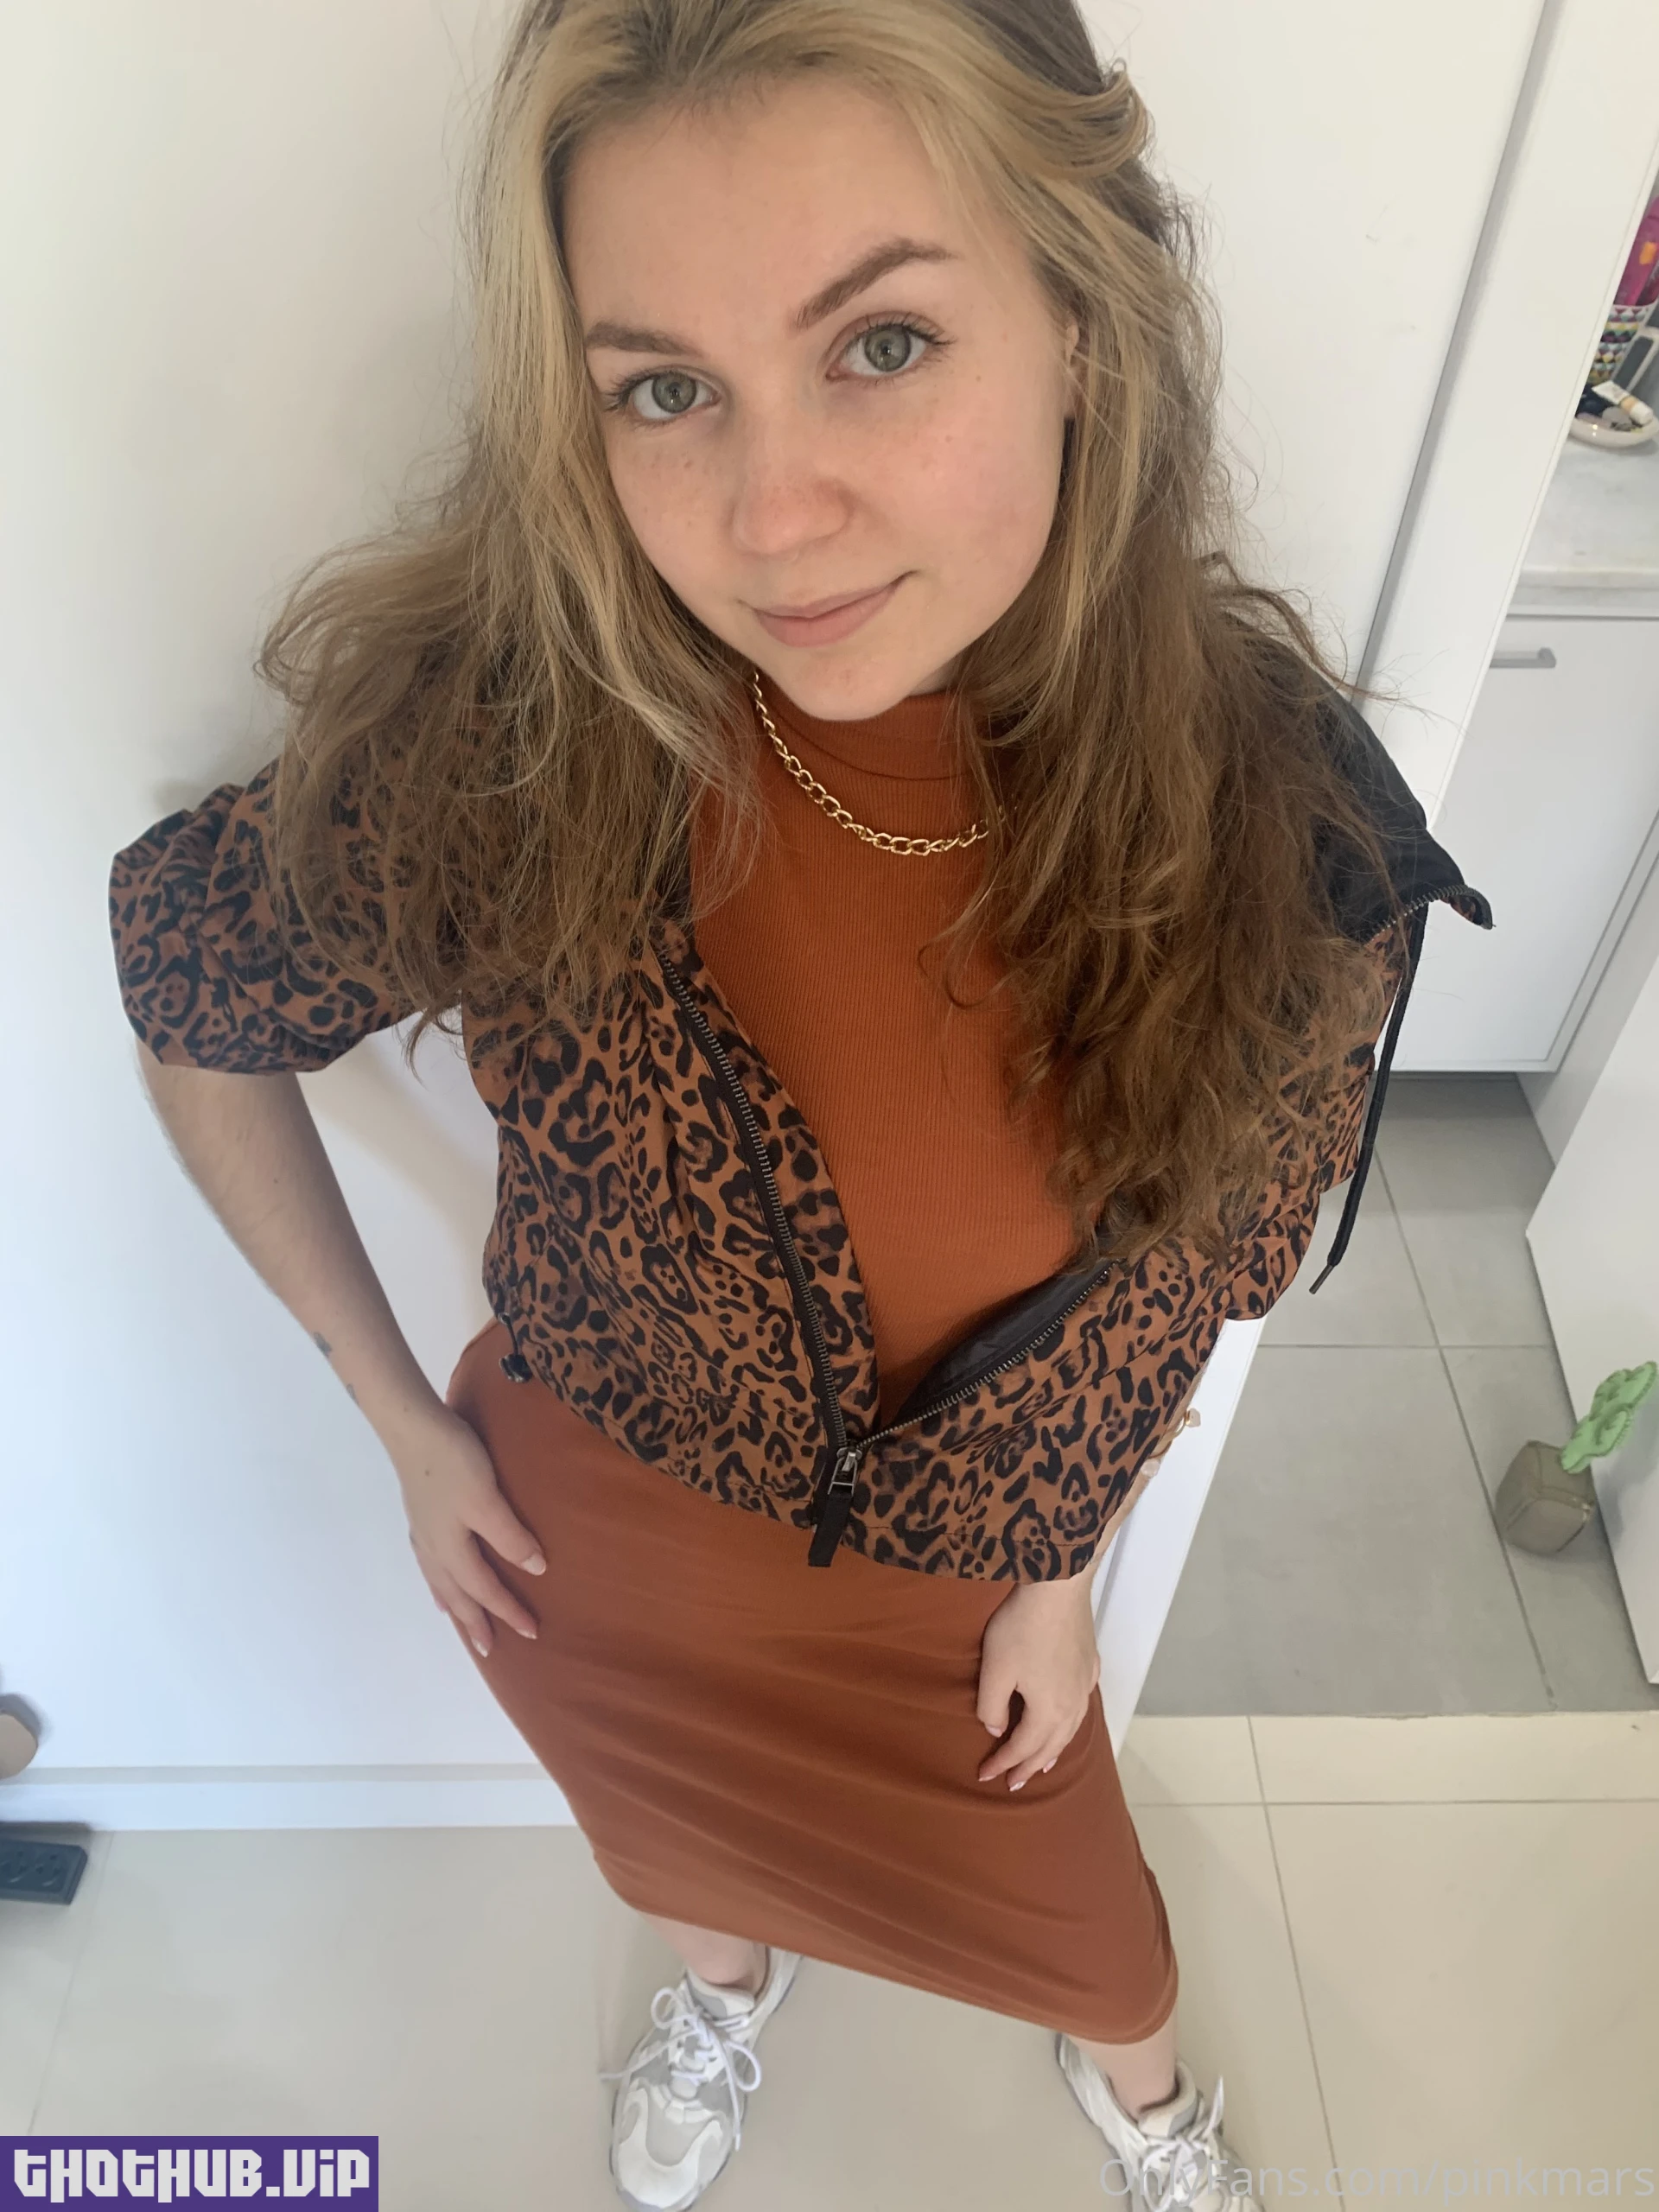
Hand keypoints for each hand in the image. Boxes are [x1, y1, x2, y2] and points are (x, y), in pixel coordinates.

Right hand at [385, 1401, 546, 1658]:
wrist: (412, 1427)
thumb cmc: (453, 1462)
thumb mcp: (487, 1500)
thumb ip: (509, 1536)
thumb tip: (535, 1570)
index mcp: (453, 1549)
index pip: (486, 1589)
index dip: (509, 1610)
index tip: (532, 1632)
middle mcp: (435, 1548)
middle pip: (458, 1593)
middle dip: (476, 1621)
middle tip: (489, 1649)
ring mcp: (424, 1530)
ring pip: (441, 1580)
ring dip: (454, 1604)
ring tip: (461, 1621)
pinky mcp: (420, 1512)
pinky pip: (430, 1561)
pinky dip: (437, 1578)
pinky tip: (438, 1573)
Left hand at [976, 1574, 1098, 1790]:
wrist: (1059, 1586)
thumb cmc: (1022, 1628)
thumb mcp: (995, 1669)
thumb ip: (991, 1706)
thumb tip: (995, 1729)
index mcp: (1049, 1711)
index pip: (1022, 1748)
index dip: (1002, 1763)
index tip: (984, 1776)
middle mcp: (1073, 1705)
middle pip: (1050, 1746)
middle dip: (1029, 1767)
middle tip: (1013, 1784)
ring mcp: (1085, 1684)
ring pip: (1070, 1730)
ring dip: (1053, 1751)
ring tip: (1041, 1765)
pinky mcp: (1091, 1664)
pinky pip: (1081, 1707)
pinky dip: (1070, 1725)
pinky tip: (1067, 1720)